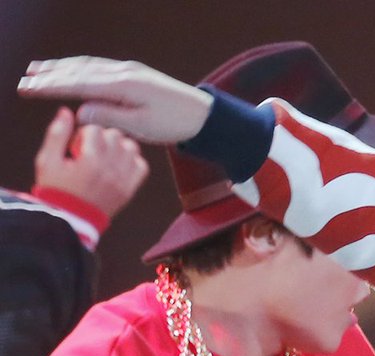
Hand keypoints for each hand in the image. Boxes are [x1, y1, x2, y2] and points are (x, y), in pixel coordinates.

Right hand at [19, 57, 212, 143]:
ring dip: (62, 67)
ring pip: (88, 65)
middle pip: (79, 70)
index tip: (29, 88)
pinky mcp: (134, 73)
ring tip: (38, 70)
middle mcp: (124, 72)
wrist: (204, 115)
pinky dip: (80, 67)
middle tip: (25, 81)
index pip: (79, 84)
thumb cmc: (174, 124)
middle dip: (50, 75)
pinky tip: (71, 70)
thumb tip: (80, 111)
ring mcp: (129, 70)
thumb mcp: (141, 127)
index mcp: (124, 85)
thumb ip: (109, 117)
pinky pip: (100, 66)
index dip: (51, 86)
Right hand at [34, 107, 147, 218]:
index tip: (76, 146)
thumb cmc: (55, 189)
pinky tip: (117, 164)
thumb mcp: (47, 160)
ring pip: (131, 147)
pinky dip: (132, 160)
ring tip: (104, 156)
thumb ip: (57, 134)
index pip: (96, 129)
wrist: (70, 220)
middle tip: (90, 150)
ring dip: (118, 146)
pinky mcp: (130, 189)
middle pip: (115, 135)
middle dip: (102, 137)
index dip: (84, 133)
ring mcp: (123, 180)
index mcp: (89, 160)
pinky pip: (141, 166)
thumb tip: (66, 111)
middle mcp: (110, 169)